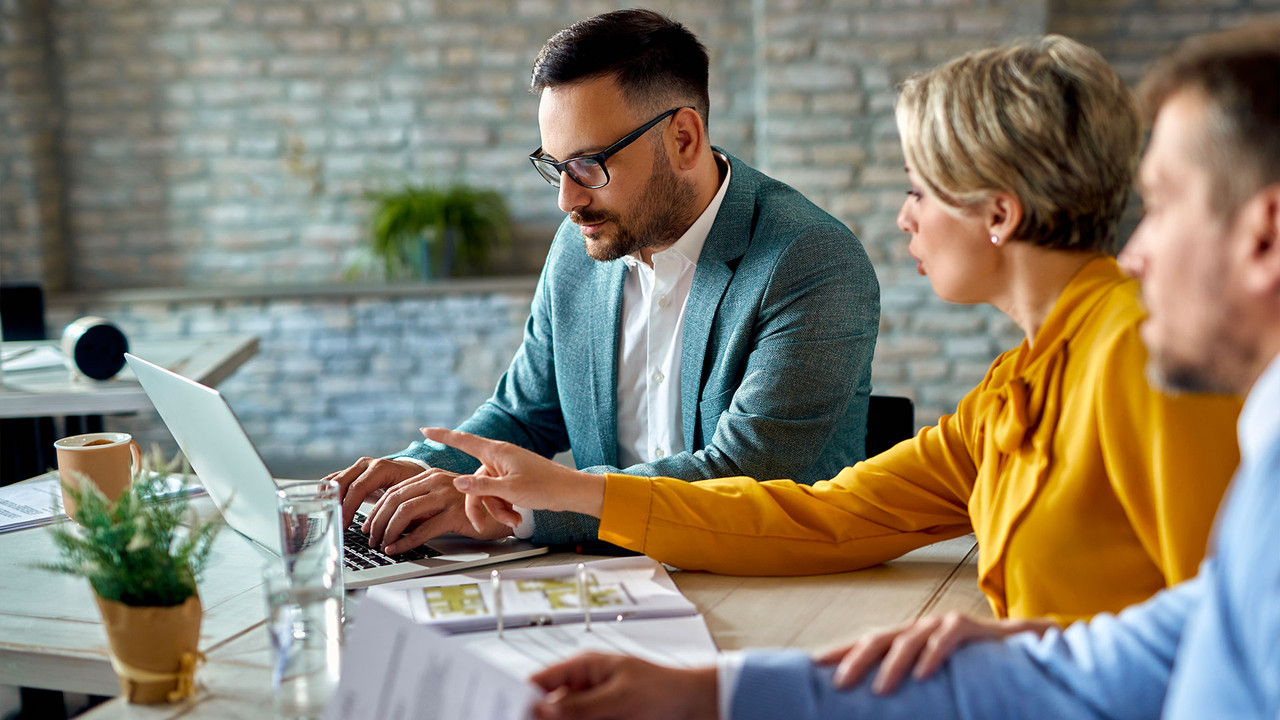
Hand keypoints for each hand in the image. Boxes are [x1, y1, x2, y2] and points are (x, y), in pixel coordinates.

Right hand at [323, 456, 423, 527]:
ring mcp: (357, 467)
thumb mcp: (408, 497)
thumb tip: (387, 536)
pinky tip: (325, 507)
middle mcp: (366, 465)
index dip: (349, 508)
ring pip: (334, 480)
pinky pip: (334, 481)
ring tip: (327, 518)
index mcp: (380, 468)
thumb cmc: (412, 485)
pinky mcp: (352, 473)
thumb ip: (396, 512)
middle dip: (336, 505)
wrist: (413, 471)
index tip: (344, 525)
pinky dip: (327, 493)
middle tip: (333, 524)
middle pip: (341, 483)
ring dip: (328, 499)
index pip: (358, 488)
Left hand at [362, 467, 511, 552]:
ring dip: (388, 531)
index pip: (394, 490)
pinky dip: (405, 542)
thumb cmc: (471, 509)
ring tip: (382, 545)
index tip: (368, 525)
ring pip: (405, 512)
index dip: (377, 509)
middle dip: (378, 521)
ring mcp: (447, 496)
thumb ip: (421, 505)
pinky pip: (423, 530)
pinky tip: (397, 549)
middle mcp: (437, 481)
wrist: (504, 513)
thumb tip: (391, 522)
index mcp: (431, 475)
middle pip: (395, 499)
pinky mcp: (455, 514)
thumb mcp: (442, 501)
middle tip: (371, 538)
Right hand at [420, 428, 604, 517]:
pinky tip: (516, 518)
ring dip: (495, 510)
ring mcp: (506, 470)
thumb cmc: (544, 487)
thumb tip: (455, 483)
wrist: (570, 493)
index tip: (425, 430)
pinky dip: (504, 508)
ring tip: (512, 520)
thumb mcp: (508, 490)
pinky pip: (498, 496)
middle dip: (478, 505)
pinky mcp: (513, 481)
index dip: (442, 435)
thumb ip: (481, 487)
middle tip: (479, 525)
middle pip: (473, 482)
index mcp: (497, 452)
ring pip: (486, 493)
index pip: (463, 441)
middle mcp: (499, 458)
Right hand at [531, 653, 717, 719]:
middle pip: (548, 709)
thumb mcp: (620, 699)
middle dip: (541, 717)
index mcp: (583, 668)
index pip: (540, 682)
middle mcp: (583, 689)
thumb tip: (542, 709)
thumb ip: (580, 707)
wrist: (696, 709)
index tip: (509, 712)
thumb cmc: (665, 691)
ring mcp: (592, 710)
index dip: (521, 697)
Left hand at [814, 612, 1055, 694]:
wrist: (1022, 648)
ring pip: (909, 638)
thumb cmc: (971, 670)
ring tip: (881, 690)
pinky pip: (946, 639)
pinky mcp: (967, 627)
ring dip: (892, 664)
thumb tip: (879, 706)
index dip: (840, 652)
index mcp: (905, 640)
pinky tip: (922, 675)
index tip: (813, 665)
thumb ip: (910, 687)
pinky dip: (932, 656)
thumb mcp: (933, 679)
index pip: (866, 644)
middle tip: (840, 684)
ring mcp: (941, 624)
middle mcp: (918, 628)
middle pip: (879, 638)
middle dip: (855, 658)